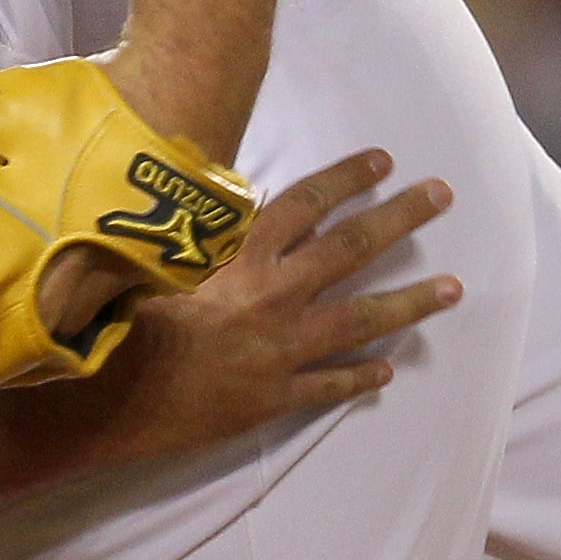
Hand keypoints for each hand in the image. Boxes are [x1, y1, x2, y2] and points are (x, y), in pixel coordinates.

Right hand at [0, 150, 452, 476]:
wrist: (108, 399)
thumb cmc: (121, 323)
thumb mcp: (156, 264)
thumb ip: (196, 238)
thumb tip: (218, 205)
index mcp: (241, 257)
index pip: (305, 203)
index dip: (346, 178)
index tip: (383, 160)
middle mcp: (272, 296)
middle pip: (351, 247)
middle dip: (401, 218)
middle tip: (441, 196)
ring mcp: (280, 350)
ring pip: (362, 320)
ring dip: (411, 302)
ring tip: (452, 288)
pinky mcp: (273, 398)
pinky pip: (329, 386)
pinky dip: (360, 378)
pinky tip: (389, 370)